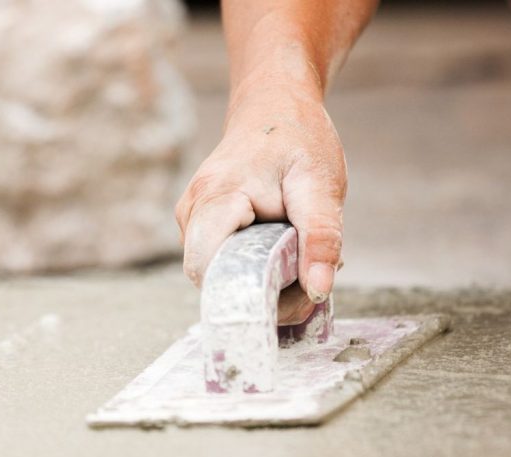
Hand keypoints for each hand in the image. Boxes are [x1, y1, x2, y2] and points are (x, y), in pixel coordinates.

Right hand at [175, 70, 345, 324]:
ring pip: (220, 278)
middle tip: (312, 278)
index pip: (210, 272)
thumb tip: (319, 292)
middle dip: (265, 295)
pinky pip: (223, 264)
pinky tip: (283, 251)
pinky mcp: (199, 228)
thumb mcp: (321, 186)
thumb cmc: (298, 139)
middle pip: (216, 282)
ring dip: (263, 284)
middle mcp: (191, 214)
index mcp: (216, 200)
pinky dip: (256, 270)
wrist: (275, 106)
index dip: (248, 296)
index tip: (295, 296)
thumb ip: (321, 239)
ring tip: (300, 258)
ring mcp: (190, 221)